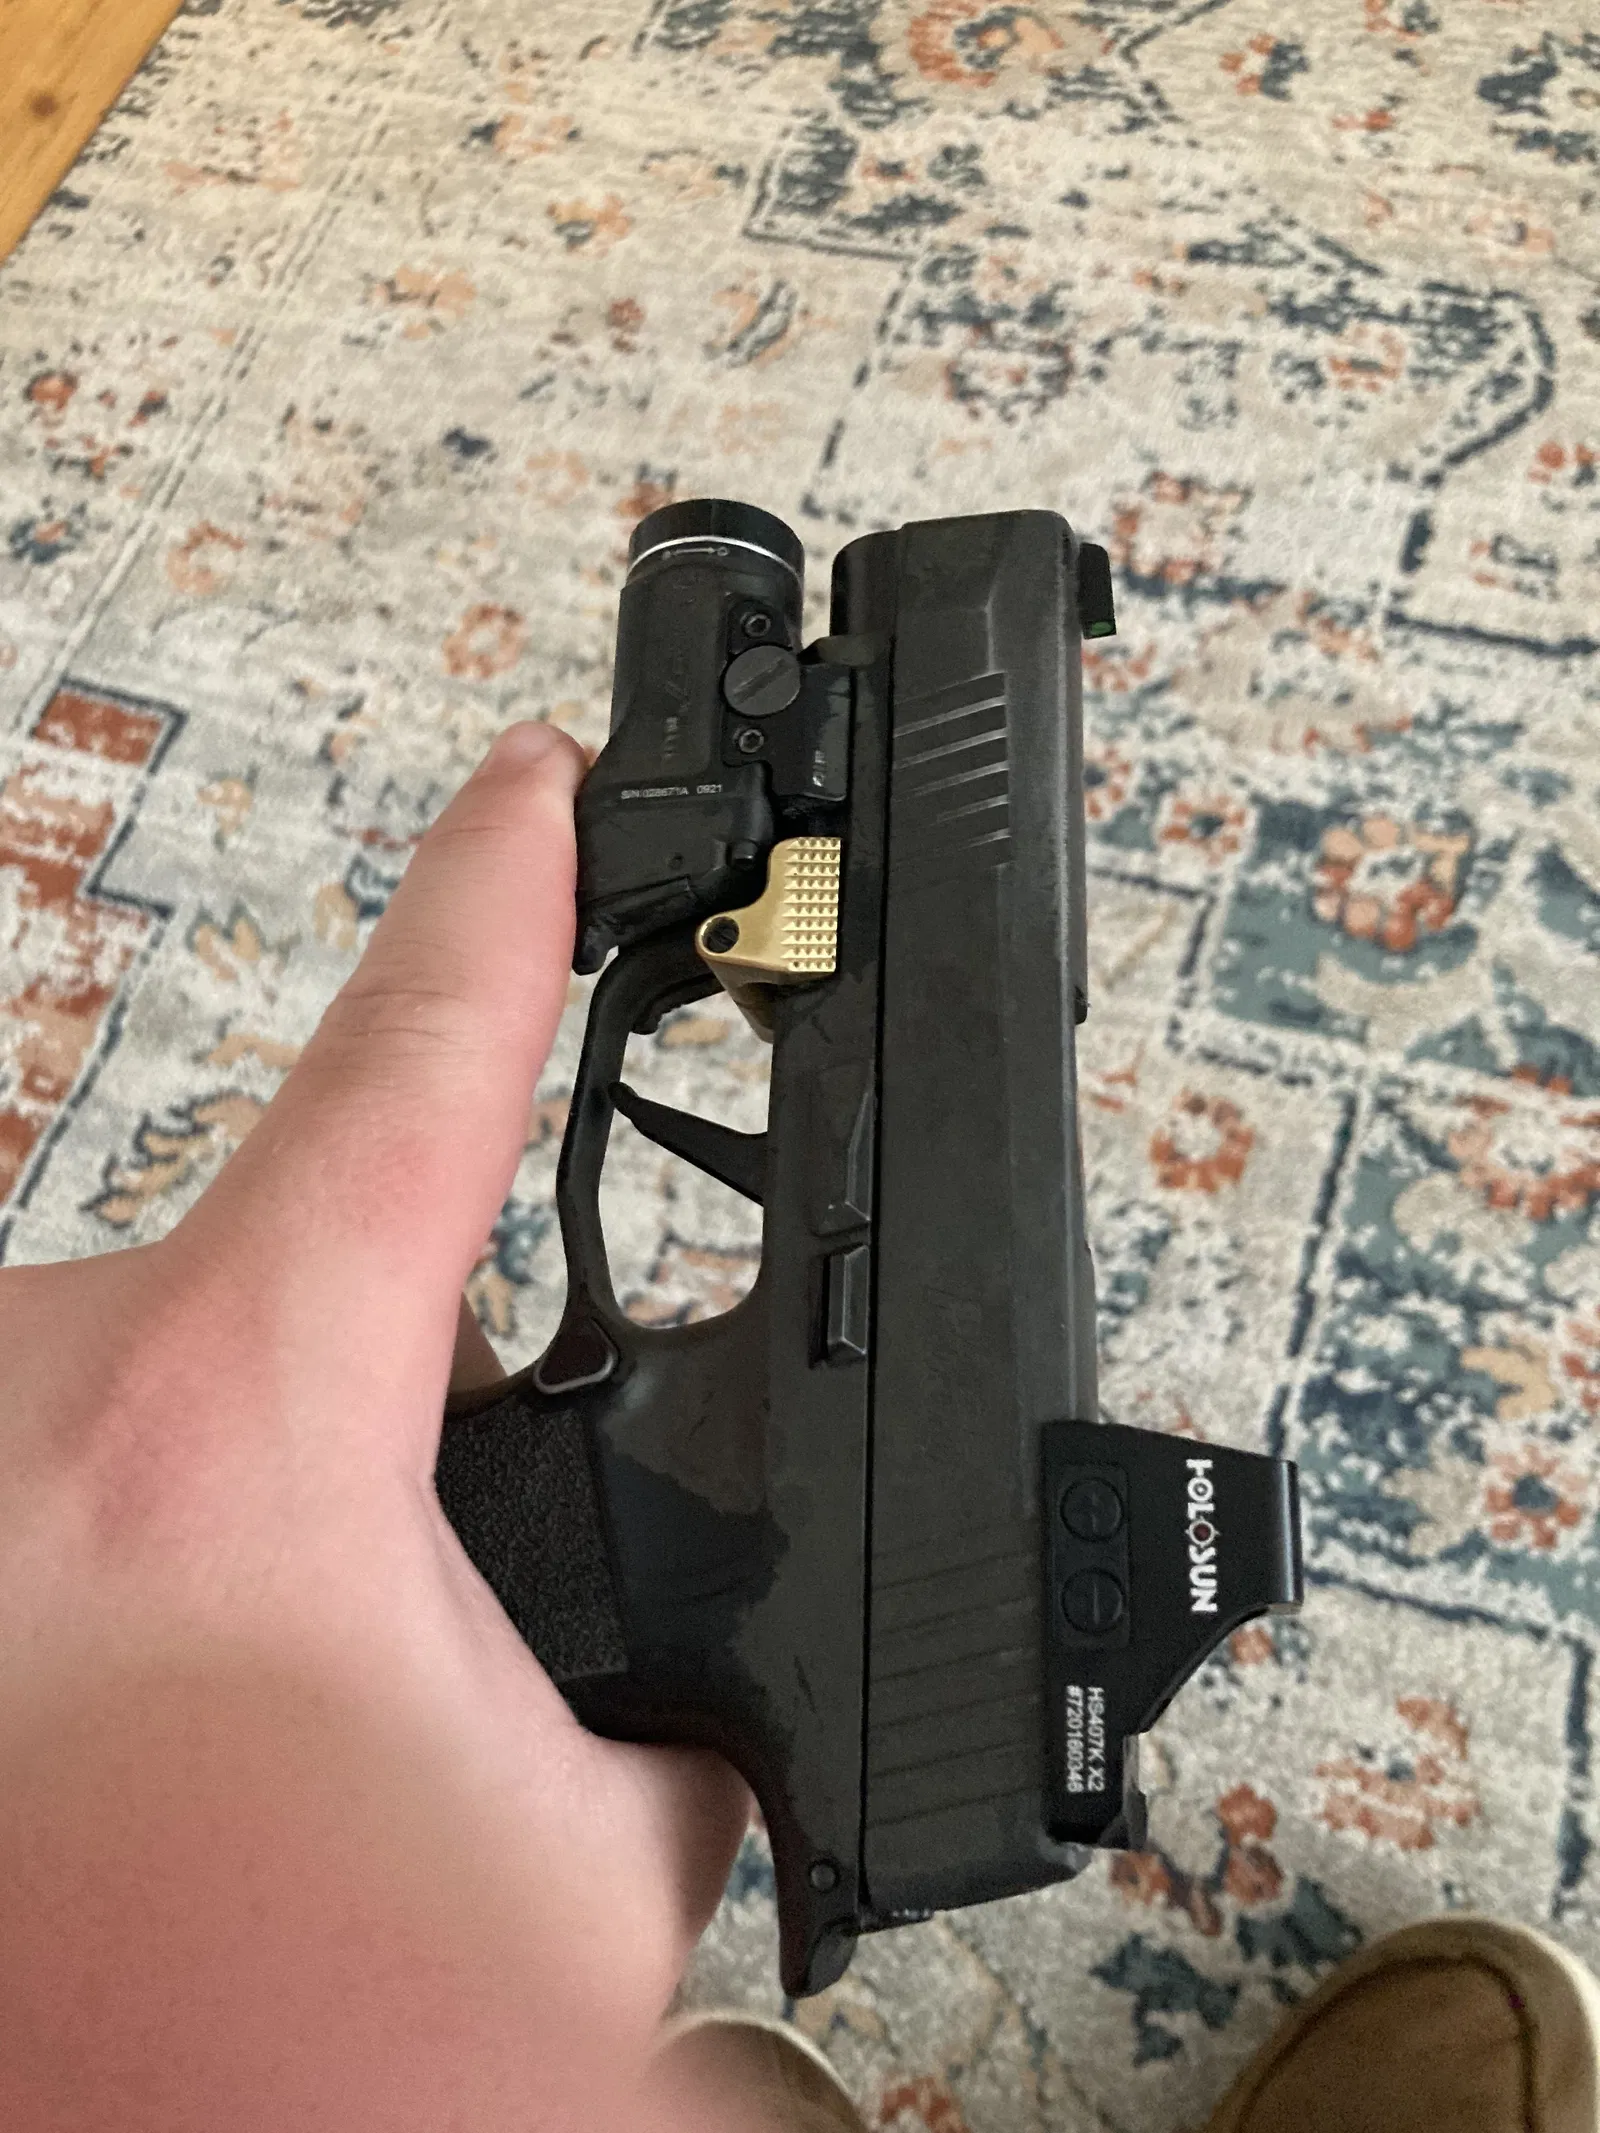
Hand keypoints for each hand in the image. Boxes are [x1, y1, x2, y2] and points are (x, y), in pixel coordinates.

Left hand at [0, 722, 750, 2132]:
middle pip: (305, 1281)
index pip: (419, 1067)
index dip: (505, 895)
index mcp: (245, 1436)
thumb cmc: (234, 2014)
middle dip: (390, 1414)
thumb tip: (738, 1703)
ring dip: (261, 1508)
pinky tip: (184, 1678)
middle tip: (398, 1613)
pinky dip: (162, 1538)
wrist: (90, 2077)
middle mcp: (62, 1396)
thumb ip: (682, 1738)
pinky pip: (90, 1443)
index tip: (543, 772)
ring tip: (269, 1704)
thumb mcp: (570, 1880)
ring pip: (186, 1389)